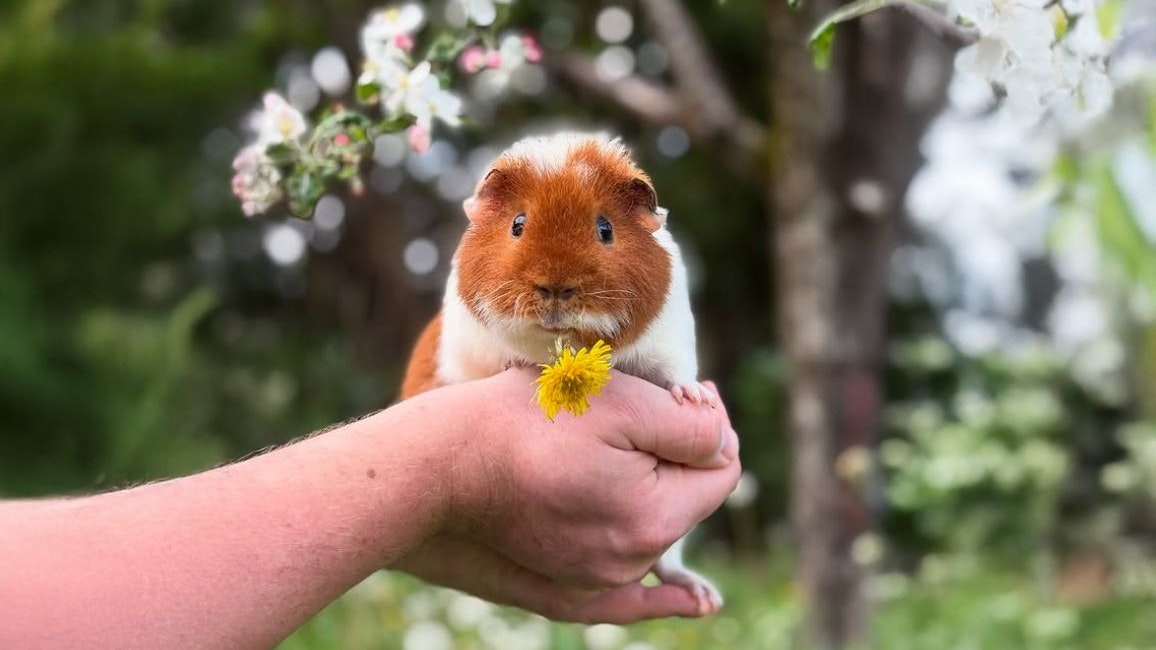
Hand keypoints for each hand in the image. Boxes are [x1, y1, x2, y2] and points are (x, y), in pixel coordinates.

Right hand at [391, 369, 740, 621]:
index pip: (721, 470)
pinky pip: (630, 592)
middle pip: (688, 499)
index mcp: (653, 520)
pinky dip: (662, 594)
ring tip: (611, 444)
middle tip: (636, 409)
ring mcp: (596, 579)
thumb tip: (723, 443)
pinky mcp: (565, 583)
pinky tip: (694, 602)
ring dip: (650, 485)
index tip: (682, 391)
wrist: (440, 466)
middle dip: (676, 453)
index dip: (709, 422)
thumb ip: (691, 428)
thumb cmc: (527, 423)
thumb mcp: (622, 406)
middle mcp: (631, 562)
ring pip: (654, 526)